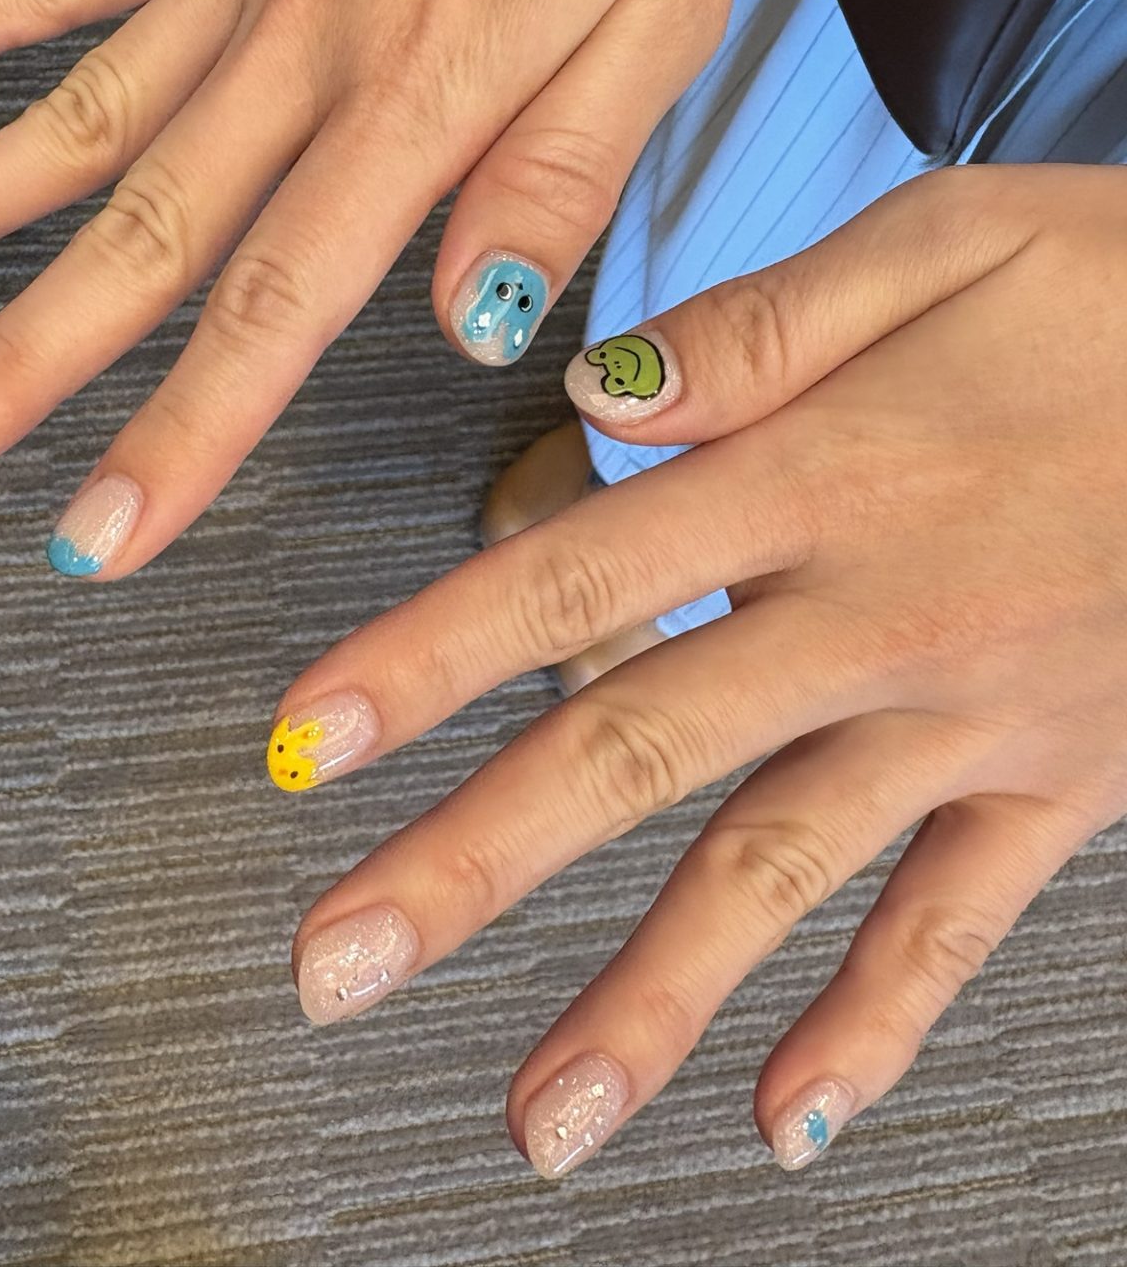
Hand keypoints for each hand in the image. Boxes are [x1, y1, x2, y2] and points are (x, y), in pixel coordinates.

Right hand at [0, 0, 771, 573]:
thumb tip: (475, 324)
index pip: (279, 301)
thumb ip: (555, 178)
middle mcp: (305, 32)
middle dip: (16, 363)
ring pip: (78, 108)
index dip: (183, 432)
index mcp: (425, 88)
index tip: (100, 530)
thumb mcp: (664, 22)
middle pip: (139, 231)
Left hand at [273, 164, 1126, 1174]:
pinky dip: (870, 1028)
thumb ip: (762, 324)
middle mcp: (877, 618)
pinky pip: (954, 925)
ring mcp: (971, 720)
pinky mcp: (1062, 784)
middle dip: (472, 864)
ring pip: (777, 875)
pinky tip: (783, 1119)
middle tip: (337, 966)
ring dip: (644, 999)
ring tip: (535, 1113)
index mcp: (826, 473)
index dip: (427, 658)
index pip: (580, 572)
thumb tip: (595, 390)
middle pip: (639, 751)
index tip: (307, 743)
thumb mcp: (948, 239)